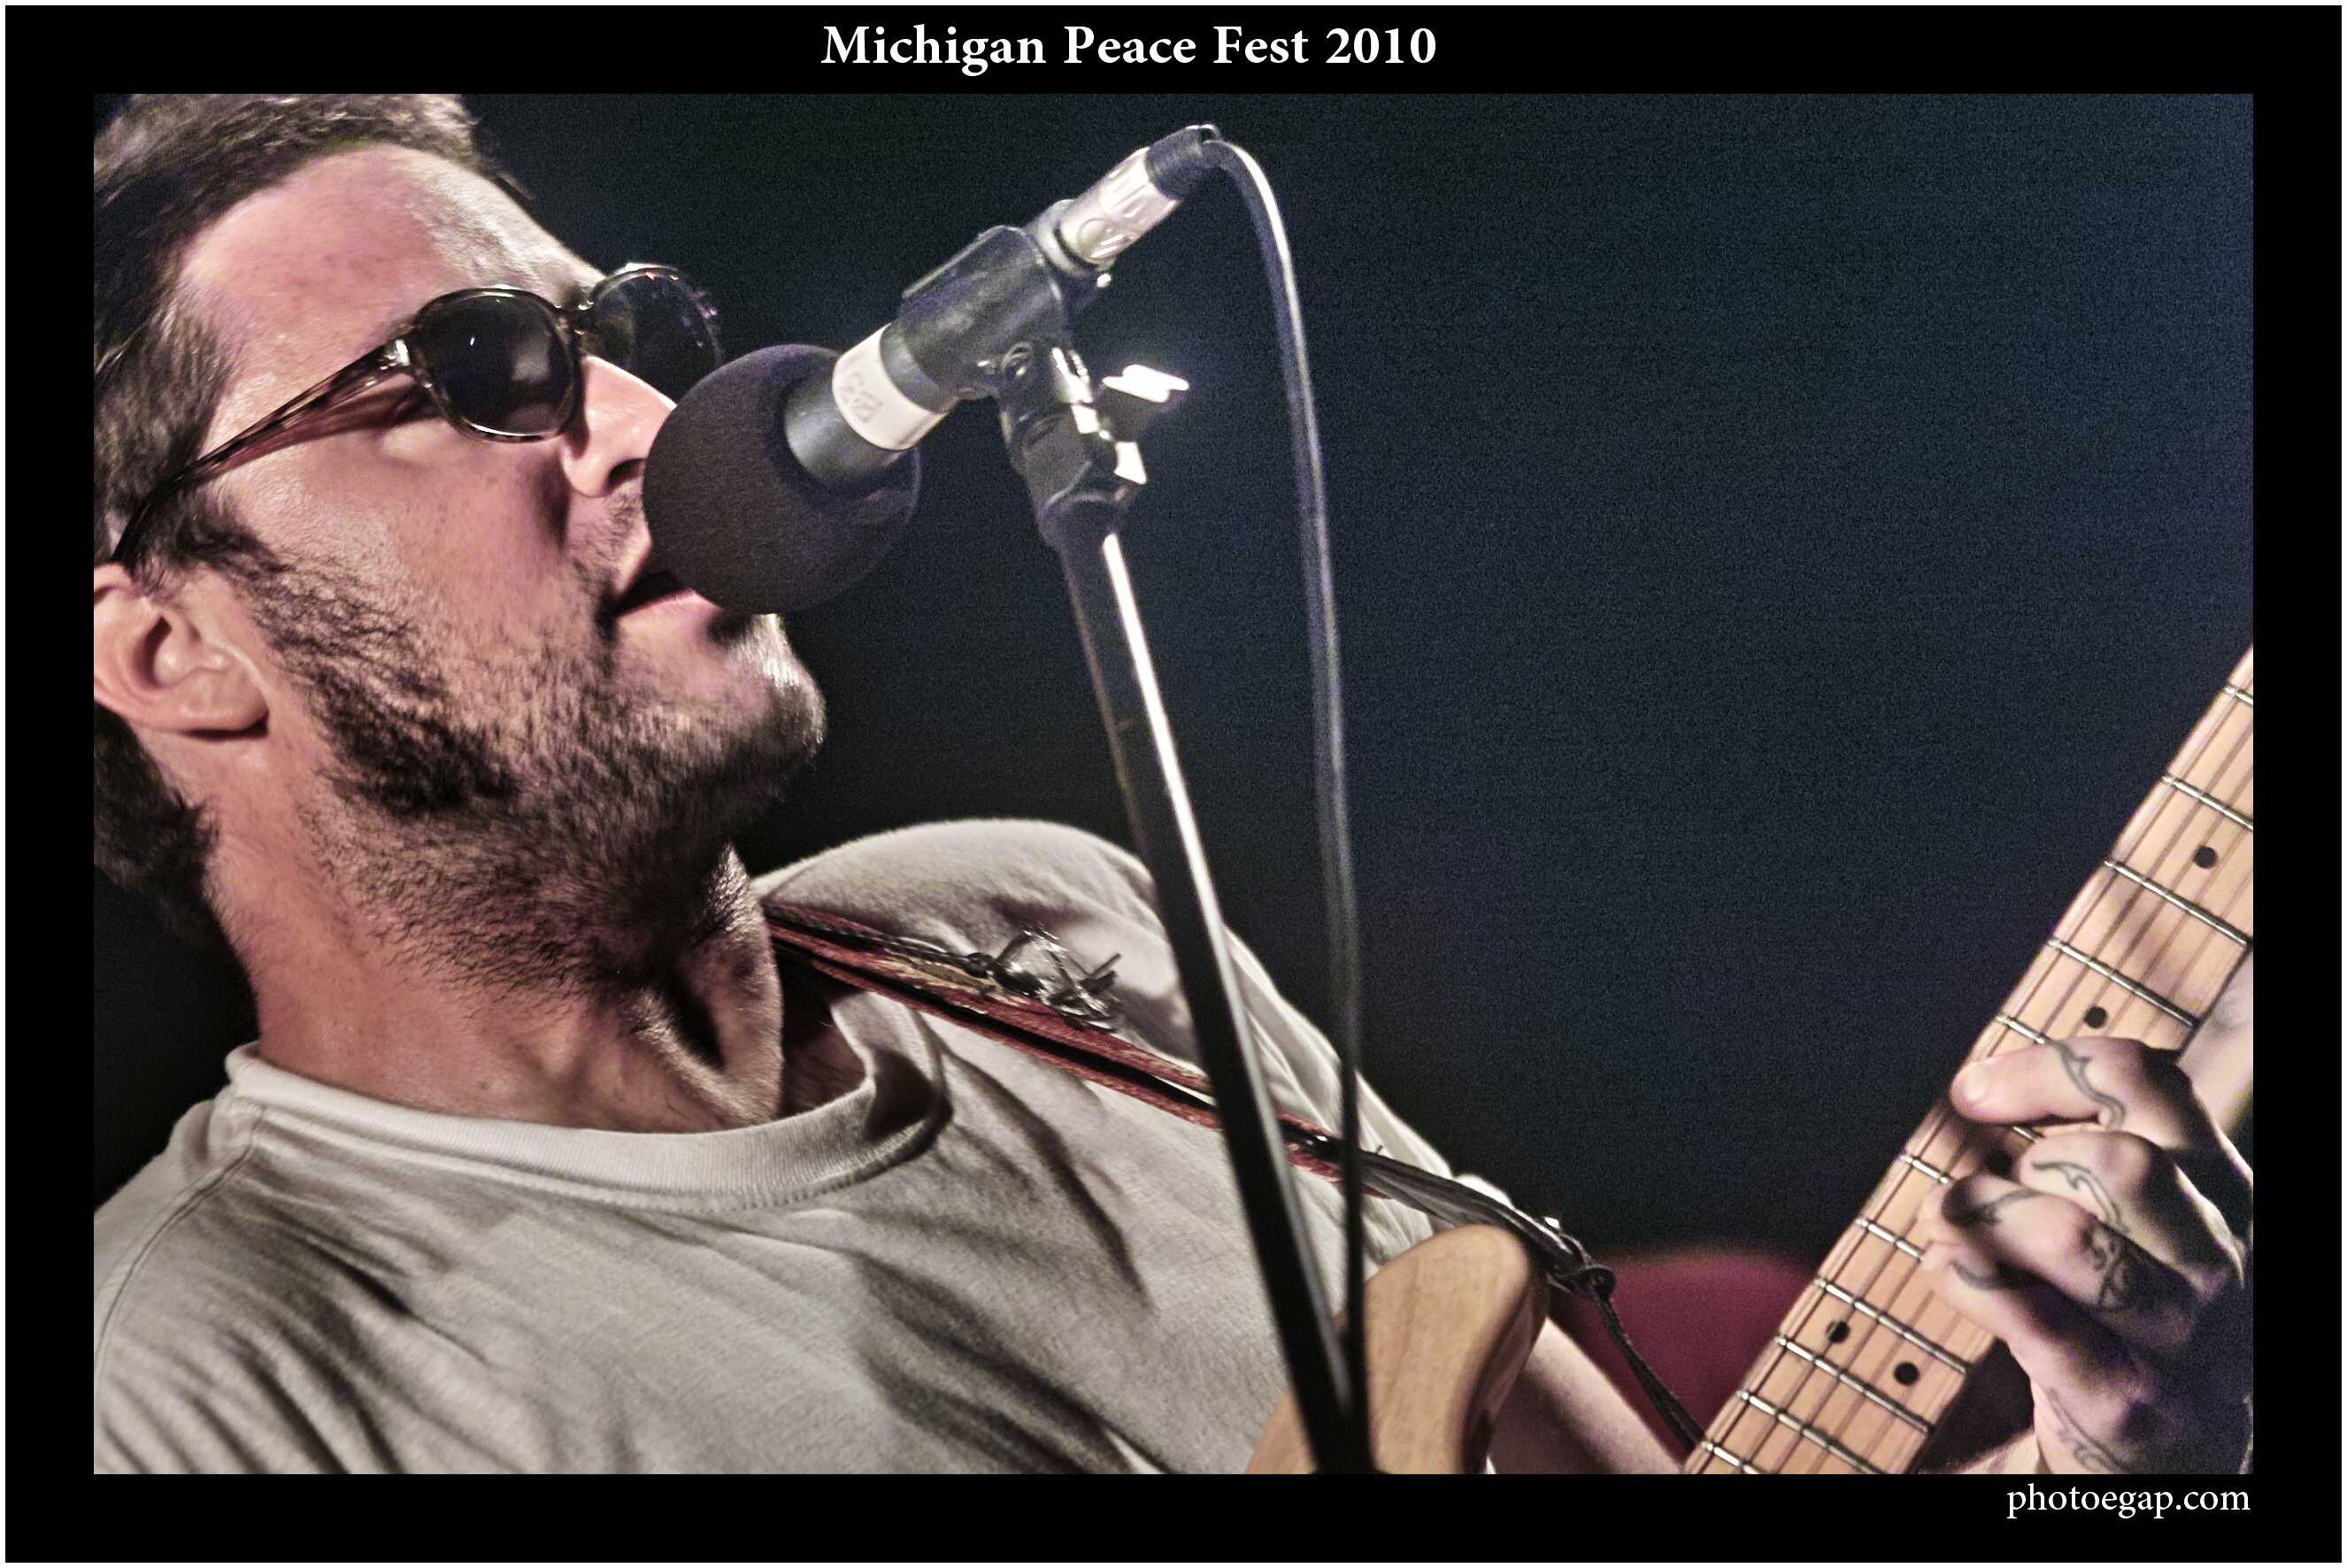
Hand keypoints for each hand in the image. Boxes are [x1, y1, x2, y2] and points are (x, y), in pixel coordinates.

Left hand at [1915, 1037, 2251, 1473]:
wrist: (2167, 1456)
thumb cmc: (2131, 1313)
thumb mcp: (2140, 1222)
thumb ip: (2086, 1153)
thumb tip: (1975, 1088)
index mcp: (2223, 1194)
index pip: (2147, 1083)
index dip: (2044, 1070)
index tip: (1971, 1094)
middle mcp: (2220, 1260)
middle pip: (2117, 1159)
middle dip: (2023, 1163)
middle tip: (1979, 1191)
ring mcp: (2181, 1336)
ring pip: (2073, 1237)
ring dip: (1983, 1216)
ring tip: (1943, 1221)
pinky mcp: (2128, 1400)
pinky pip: (2033, 1320)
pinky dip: (1967, 1279)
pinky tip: (1944, 1268)